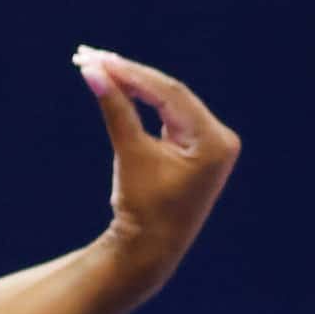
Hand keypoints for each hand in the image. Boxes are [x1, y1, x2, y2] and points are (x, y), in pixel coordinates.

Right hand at [73, 47, 241, 295]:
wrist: (147, 254)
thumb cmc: (140, 211)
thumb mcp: (130, 156)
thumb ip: (116, 111)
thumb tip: (94, 73)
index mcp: (212, 143)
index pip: (171, 95)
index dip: (134, 76)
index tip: (102, 61)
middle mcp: (220, 139)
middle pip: (172, 96)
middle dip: (134, 78)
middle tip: (99, 59)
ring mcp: (212, 145)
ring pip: (172, 104)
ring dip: (140, 88)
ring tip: (107, 68)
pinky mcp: (199, 151)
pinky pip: (173, 119)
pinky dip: (149, 107)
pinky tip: (125, 89)